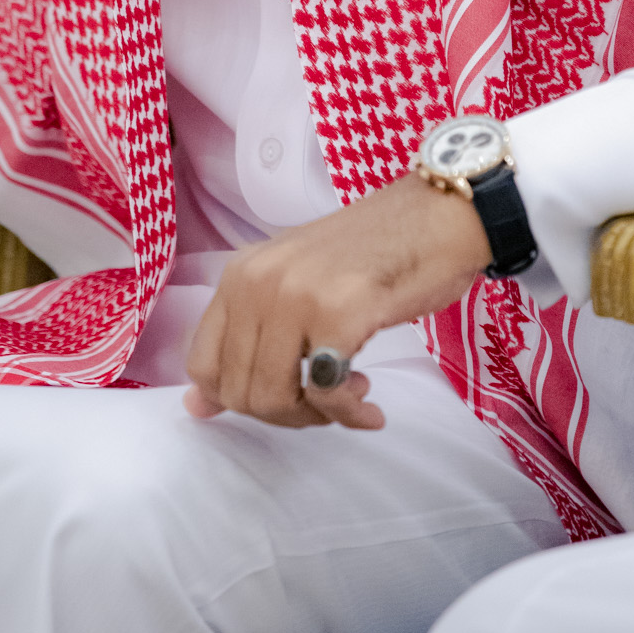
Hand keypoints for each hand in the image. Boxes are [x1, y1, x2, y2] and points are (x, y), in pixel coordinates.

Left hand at [183, 173, 489, 430]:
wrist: (435, 216)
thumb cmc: (372, 254)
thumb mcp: (295, 284)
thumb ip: (248, 338)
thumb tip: (197, 408)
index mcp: (240, 273)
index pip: (203, 364)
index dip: (238, 399)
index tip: (284, 395)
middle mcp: (258, 281)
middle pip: (240, 392)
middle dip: (286, 414)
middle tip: (326, 400)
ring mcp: (296, 295)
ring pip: (275, 399)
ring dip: (317, 416)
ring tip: (350, 395)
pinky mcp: (339, 314)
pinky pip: (326, 396)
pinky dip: (348, 415)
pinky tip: (369, 405)